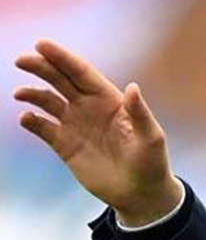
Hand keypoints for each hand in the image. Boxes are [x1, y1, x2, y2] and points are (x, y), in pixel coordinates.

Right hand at [14, 39, 182, 226]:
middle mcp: (90, 108)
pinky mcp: (65, 146)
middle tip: (21, 60)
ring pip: (48, 101)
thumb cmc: (152, 163)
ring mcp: (76, 125)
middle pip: (61, 81)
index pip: (82, 73)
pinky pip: (44, 128)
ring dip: (33, 94)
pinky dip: (33, 122)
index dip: (63, 58)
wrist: (141, 194)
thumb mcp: (151, 138)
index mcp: (110, 100)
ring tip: (20, 93)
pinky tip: (27, 119)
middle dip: (41, 67)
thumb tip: (132, 88)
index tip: (41, 44)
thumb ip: (140, 113)